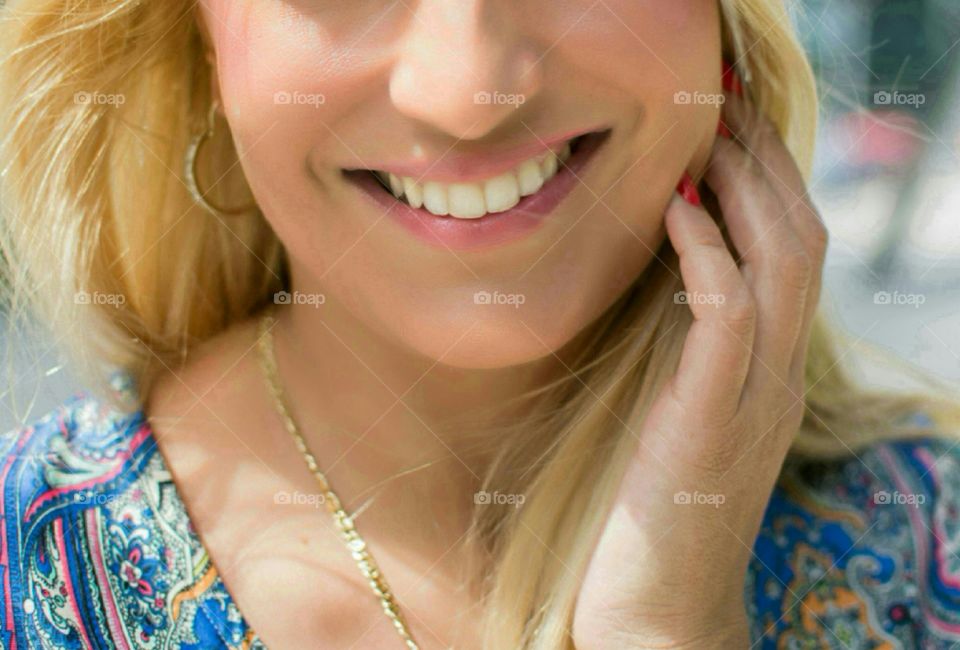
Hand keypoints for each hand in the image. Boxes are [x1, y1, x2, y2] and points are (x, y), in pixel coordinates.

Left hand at [571, 84, 827, 649]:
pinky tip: (676, 214)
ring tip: (709, 141)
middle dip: (765, 167)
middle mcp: (777, 377)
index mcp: (766, 373)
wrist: (652, 612)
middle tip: (725, 112)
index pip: (791, 255)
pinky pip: (731, 313)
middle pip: (801, 241)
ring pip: (785, 264)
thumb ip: (676, 352)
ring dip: (748, 192)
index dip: (766, 186)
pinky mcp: (712, 418)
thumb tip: (653, 280)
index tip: (725, 134)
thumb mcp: (670, 414)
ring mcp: (754, 399)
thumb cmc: (648, 513)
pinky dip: (708, 253)